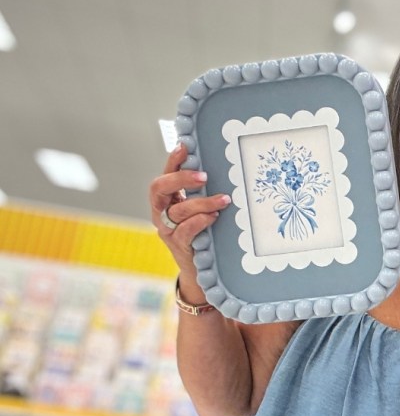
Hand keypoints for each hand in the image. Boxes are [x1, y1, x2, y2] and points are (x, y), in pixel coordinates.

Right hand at [149, 144, 230, 280]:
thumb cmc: (202, 231)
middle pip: (159, 188)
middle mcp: (161, 211)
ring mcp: (166, 229)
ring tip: (224, 199)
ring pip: (178, 210)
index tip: (185, 147)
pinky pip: (185, 230)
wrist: (200, 268)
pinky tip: (214, 216)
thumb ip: (202, 191)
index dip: (173, 160)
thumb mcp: (200, 208)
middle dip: (181, 179)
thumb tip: (222, 166)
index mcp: (165, 198)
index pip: (164, 174)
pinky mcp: (177, 244)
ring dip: (202, 202)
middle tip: (204, 176)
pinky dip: (200, 221)